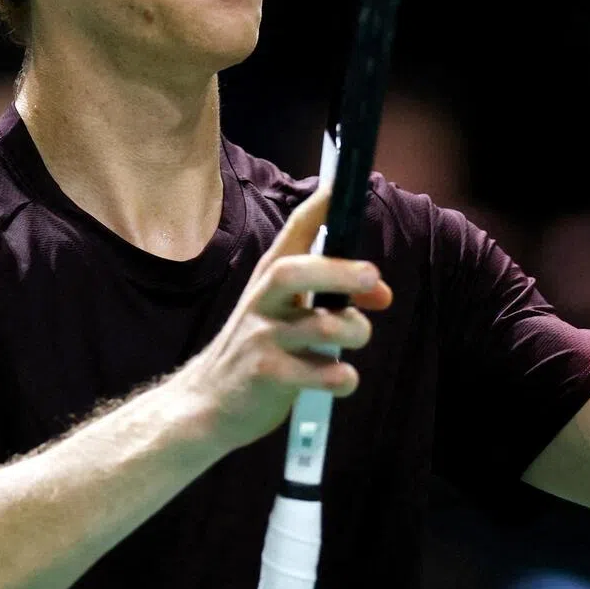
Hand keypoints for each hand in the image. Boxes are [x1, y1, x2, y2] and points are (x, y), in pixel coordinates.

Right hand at [173, 186, 392, 450]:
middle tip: (373, 275)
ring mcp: (261, 338)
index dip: (319, 207)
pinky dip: (341, 377)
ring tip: (358, 337)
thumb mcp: (286, 313)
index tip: (342, 185)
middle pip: (294, 272)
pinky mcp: (266, 376)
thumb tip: (382, 293)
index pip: (294, 232)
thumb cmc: (259, 348)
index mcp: (269, 278)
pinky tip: (342, 379)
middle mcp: (262, 301)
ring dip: (353, 330)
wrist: (207, 402)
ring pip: (319, 327)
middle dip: (338, 270)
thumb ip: (332, 297)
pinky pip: (317, 373)